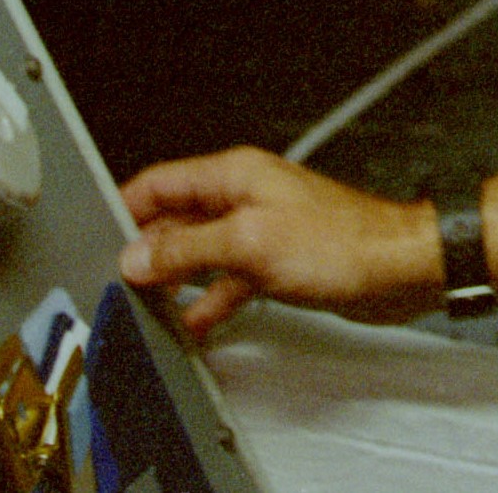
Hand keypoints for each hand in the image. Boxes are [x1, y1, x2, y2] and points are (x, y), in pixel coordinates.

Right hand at [120, 148, 444, 340]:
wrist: (399, 266)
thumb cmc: (343, 242)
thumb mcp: (248, 244)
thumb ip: (187, 249)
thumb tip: (138, 256)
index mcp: (236, 175)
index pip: (162, 182)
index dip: (127, 209)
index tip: (98, 239)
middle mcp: (247, 197)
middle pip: (178, 219)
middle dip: (148, 250)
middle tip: (118, 281)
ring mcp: (263, 229)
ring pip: (202, 251)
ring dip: (176, 277)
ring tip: (146, 305)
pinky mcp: (279, 260)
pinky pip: (230, 278)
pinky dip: (210, 298)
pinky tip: (195, 322)